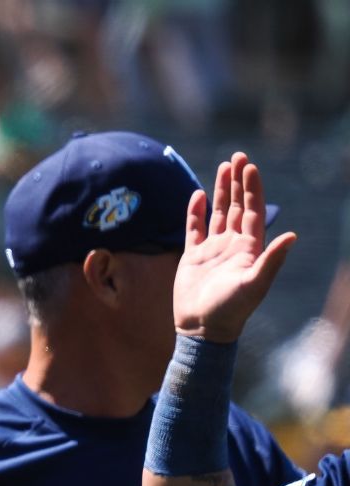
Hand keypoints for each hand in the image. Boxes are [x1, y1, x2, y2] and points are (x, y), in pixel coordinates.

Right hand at [174, 152, 296, 342]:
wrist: (203, 329)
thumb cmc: (231, 310)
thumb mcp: (254, 285)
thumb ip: (272, 260)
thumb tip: (293, 235)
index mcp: (249, 248)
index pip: (252, 210)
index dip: (251, 189)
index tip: (249, 167)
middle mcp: (233, 244)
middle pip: (236, 206)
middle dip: (237, 182)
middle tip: (238, 156)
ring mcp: (213, 249)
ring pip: (218, 213)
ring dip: (219, 191)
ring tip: (222, 167)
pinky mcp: (193, 256)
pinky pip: (194, 228)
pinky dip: (195, 212)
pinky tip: (196, 195)